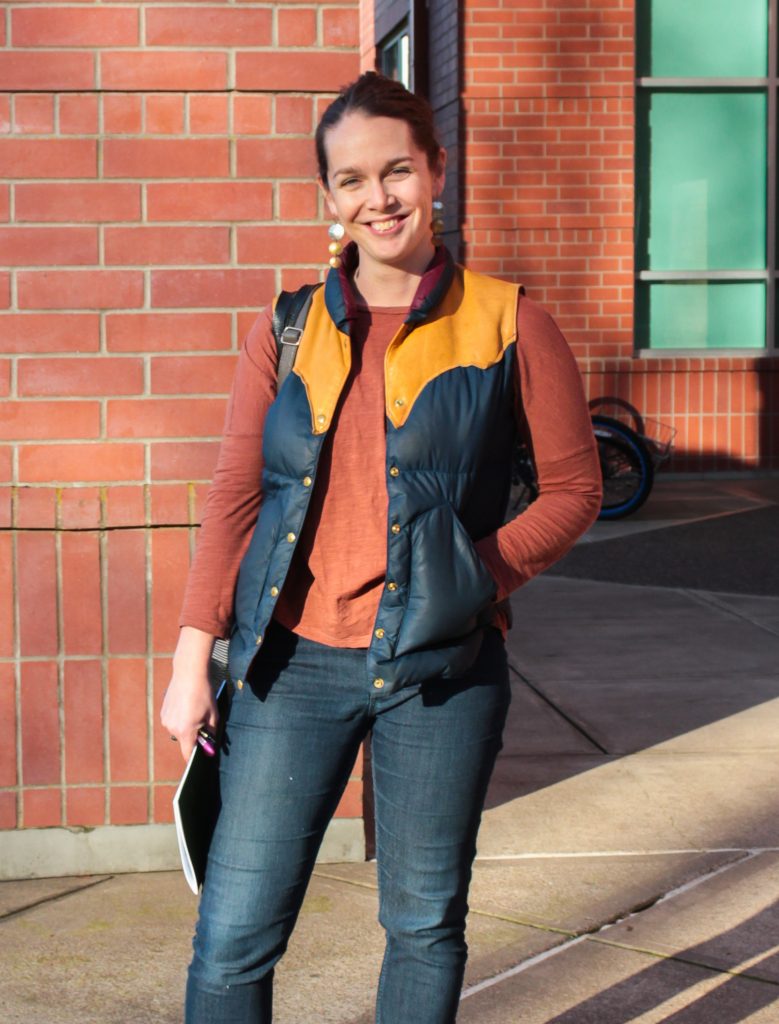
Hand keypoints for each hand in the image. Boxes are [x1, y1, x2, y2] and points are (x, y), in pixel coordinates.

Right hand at [161, 627, 218, 761]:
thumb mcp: (213, 715)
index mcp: (185, 731)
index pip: (187, 753)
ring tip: (195, 710)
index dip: (194, 758)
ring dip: (186, 726)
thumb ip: (211, 733)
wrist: (189, 673)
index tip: (200, 759)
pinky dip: (180, 718)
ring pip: (178, 730)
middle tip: (203, 723)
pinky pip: (173, 721)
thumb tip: (210, 747)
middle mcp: (172, 728)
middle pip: (184, 740)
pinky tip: (187, 706)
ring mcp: (166, 720)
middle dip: (194, 736)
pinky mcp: (163, 712)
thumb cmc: (203, 694)